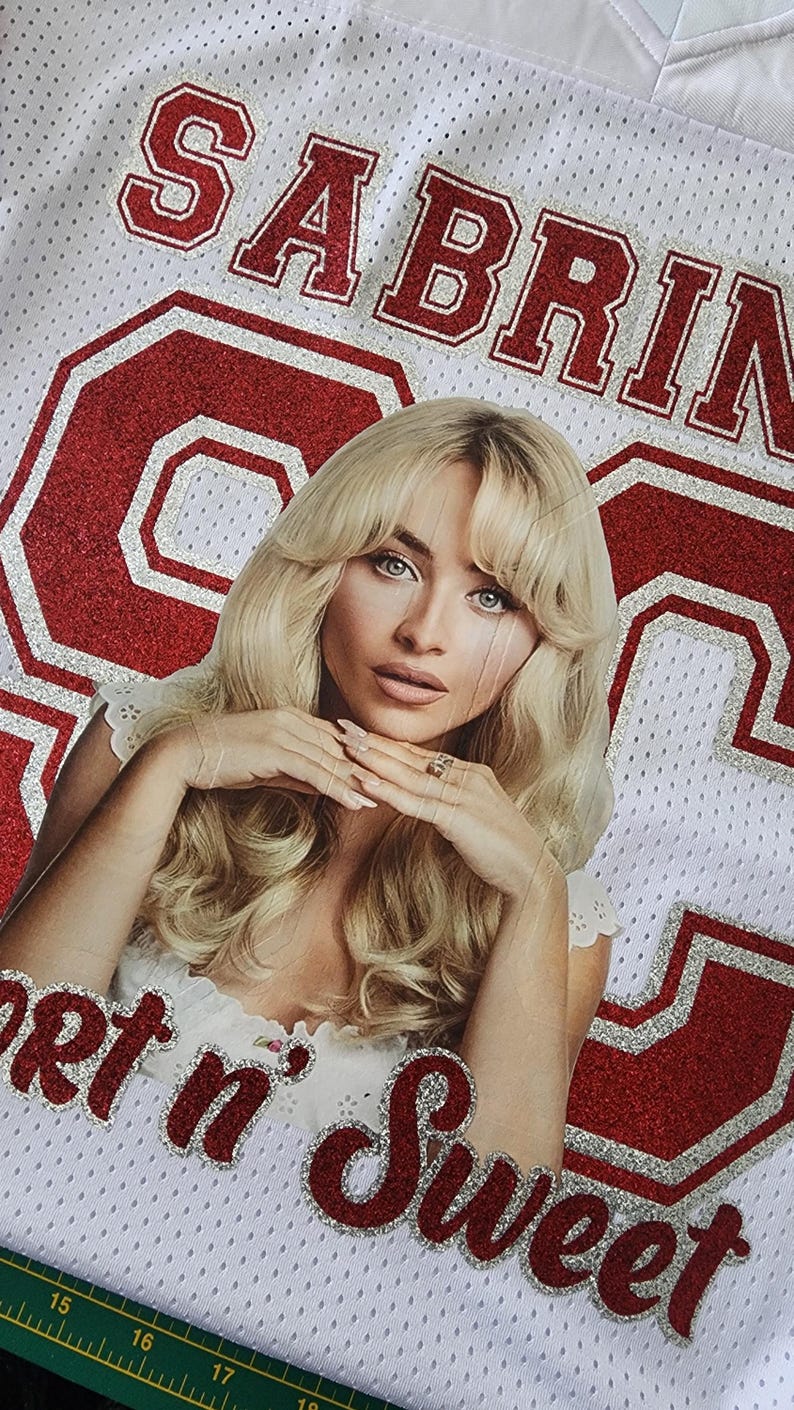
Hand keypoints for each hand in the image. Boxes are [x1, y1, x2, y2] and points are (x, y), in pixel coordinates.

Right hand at [154, 708, 379, 810]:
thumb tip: (324, 786)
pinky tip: (354, 801)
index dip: (359, 758)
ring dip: (358, 780)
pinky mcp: (275, 748)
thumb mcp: (268, 768)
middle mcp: (292, 720)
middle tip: (394, 788)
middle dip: (367, 769)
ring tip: (382, 799)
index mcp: (291, 718)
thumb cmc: (223, 761)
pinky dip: (338, 787)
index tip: (381, 775)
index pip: (335, 739)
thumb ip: (298, 773)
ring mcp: (284, 732)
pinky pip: (315, 770)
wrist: (185, 754)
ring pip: (331, 759)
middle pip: (339, 747)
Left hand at [337, 723, 560, 900]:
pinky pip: (416, 802)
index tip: (363, 733)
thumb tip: (429, 807)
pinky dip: (389, 791)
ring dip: (375, 760)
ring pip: (410, 776)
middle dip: (375, 742)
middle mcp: (468, 777)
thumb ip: (453, 807)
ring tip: (346, 748)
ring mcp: (463, 795)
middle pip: (412, 757)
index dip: (391, 744)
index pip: (422, 756)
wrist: (530, 872)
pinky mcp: (457, 817)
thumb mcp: (477, 819)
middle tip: (343, 728)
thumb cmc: (504, 852)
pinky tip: (366, 782)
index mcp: (473, 774)